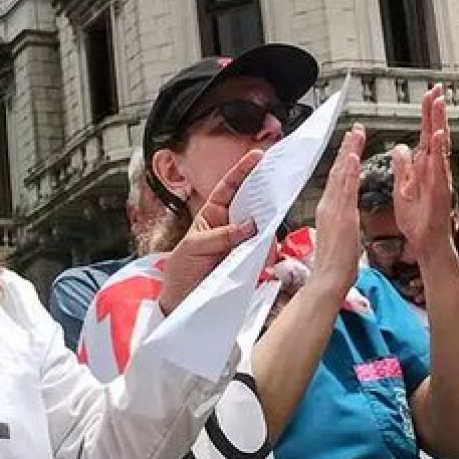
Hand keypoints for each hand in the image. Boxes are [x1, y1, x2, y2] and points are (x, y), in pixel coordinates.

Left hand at [158, 150, 261, 313]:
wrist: (181, 302)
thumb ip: (221, 235)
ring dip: (267, 229)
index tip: (257, 156)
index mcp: (212, 214)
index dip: (242, 171)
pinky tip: (264, 256)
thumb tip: (250, 225)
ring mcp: (241, 243)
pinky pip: (263, 252)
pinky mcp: (249, 262)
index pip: (229, 187)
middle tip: (277, 190)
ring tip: (265, 236)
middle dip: (264, 195)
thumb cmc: (182, 270)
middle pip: (251, 204)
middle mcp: (230, 226)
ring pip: (262, 228)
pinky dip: (267, 252)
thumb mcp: (194, 247)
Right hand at [310, 124, 365, 296]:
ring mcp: (334, 210)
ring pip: (340, 175)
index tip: (351, 144)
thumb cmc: (335, 266)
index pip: (338, 179)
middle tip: (355, 129)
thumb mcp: (341, 237)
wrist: (327, 281)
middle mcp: (329, 206)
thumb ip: (342, 222)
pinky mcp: (341, 216)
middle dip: (346, 148)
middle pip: (338, 171)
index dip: (344, 159)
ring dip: (348, 152)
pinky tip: (352, 157)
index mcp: (330, 211)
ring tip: (356, 134)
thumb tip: (346, 217)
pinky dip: (347, 171)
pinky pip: (345, 189)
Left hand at [392, 85, 454, 252]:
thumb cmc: (418, 220)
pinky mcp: (440, 191)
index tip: (428, 95)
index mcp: (424, 168)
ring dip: (440, 125)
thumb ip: (403, 166)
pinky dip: (440, 153)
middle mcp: (434, 170)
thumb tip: (400, 147)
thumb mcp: (403, 187)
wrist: (427, 243)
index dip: (427, 115)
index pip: (426, 135)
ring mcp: (439, 179)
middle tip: (437, 90)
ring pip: (440, 147)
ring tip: (438, 105)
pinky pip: (439, 169)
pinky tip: (439, 138)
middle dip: (436, 112)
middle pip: (436, 135)